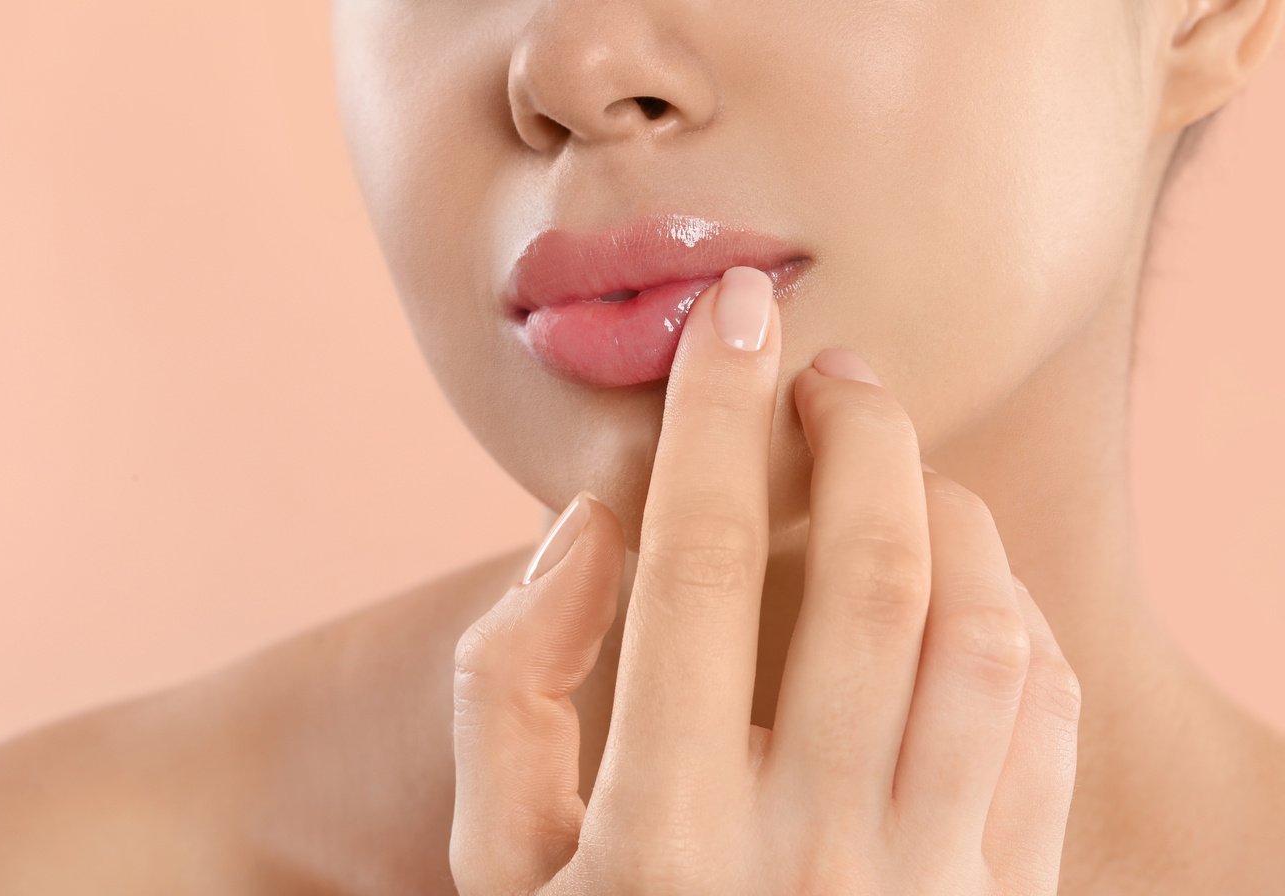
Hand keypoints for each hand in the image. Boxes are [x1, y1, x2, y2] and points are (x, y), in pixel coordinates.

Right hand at [449, 266, 1080, 893]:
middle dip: (857, 432)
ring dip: (952, 516)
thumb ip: (506, 689)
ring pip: (986, 640)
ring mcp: (925, 894)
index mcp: (659, 838)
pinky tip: (962, 586)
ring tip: (902, 468)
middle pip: (874, 575)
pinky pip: (1043, 727)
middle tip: (830, 371)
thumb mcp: (493, 870)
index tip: (735, 314)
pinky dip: (1015, 620)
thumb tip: (592, 530)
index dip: (717, 411)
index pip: (701, 557)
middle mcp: (806, 857)